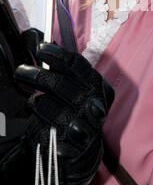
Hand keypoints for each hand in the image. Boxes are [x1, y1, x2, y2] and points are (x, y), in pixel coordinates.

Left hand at [8, 42, 114, 184]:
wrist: (84, 149)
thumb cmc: (75, 109)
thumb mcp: (74, 85)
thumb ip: (58, 63)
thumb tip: (34, 36)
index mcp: (99, 87)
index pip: (77, 65)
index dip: (57, 54)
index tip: (40, 49)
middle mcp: (95, 105)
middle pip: (59, 84)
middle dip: (36, 76)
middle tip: (21, 72)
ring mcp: (85, 127)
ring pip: (48, 106)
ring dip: (36, 103)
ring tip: (35, 104)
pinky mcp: (71, 147)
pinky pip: (44, 130)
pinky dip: (39, 125)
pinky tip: (41, 124)